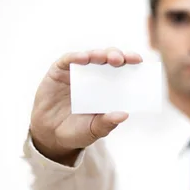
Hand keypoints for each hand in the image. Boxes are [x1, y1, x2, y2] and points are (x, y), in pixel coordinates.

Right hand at [30, 48, 142, 162]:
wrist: (50, 135)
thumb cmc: (77, 131)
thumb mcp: (94, 130)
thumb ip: (107, 123)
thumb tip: (124, 115)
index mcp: (109, 87)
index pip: (123, 70)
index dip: (131, 62)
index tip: (140, 61)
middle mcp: (95, 75)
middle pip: (108, 59)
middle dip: (116, 55)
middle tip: (120, 60)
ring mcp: (77, 72)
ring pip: (91, 56)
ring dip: (98, 54)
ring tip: (104, 57)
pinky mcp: (59, 71)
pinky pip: (68, 60)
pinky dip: (76, 57)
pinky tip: (83, 58)